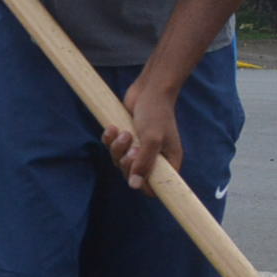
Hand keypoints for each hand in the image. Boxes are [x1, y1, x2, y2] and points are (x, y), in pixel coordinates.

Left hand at [101, 72, 183, 191]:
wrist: (148, 89)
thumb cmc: (156, 112)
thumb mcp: (152, 139)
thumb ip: (144, 163)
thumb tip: (134, 186)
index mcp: (167, 162)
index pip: (155, 187)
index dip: (143, 185)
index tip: (136, 172)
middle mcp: (153, 158)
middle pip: (132, 176)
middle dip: (127, 162)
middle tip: (132, 147)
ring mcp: (138, 149)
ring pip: (119, 161)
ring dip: (117, 148)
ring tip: (123, 132)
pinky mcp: (125, 139)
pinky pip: (111, 148)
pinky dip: (109, 140)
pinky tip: (112, 128)